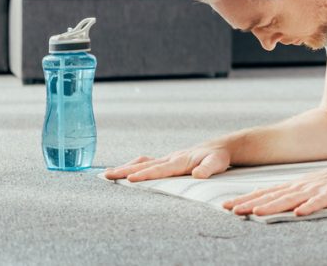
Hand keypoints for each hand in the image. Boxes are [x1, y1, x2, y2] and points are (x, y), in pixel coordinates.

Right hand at [103, 144, 231, 181]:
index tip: (130, 179)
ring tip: (108, 174)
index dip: (145, 174)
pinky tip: (126, 170)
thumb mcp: (217, 163)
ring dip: (126, 167)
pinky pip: (148, 162)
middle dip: (125, 170)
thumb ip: (208, 169)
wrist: (220, 147)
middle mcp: (171, 158)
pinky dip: (134, 166)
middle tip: (106, 175)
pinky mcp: (168, 160)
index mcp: (180, 160)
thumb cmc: (218, 157)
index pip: (160, 169)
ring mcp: (168, 158)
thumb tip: (198, 175)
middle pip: (145, 164)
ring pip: (143, 162)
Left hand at [222, 160, 326, 217]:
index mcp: (293, 186)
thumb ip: (286, 194)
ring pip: (290, 199)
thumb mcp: (305, 187)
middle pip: (272, 196)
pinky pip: (319, 202)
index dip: (245, 199)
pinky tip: (300, 212)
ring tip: (257, 212)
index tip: (226, 205)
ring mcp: (315, 190)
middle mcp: (300, 187)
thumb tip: (263, 198)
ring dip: (273, 206)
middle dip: (251, 203)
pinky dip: (309, 207)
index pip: (264, 193)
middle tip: (231, 210)